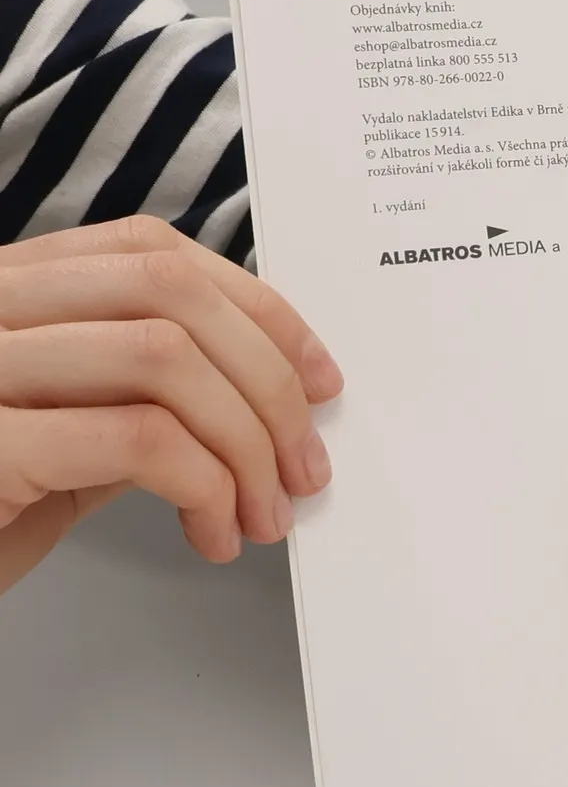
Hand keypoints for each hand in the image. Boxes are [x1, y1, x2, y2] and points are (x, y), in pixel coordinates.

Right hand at [0, 217, 341, 594]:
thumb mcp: (66, 436)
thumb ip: (141, 395)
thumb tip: (265, 394)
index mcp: (8, 290)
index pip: (157, 255)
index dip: (259, 311)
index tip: (318, 379)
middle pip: (173, 296)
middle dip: (268, 382)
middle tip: (304, 467)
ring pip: (166, 359)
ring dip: (246, 444)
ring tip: (263, 514)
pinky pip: (137, 438)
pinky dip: (205, 485)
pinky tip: (212, 531)